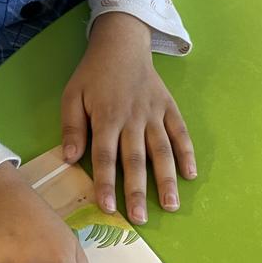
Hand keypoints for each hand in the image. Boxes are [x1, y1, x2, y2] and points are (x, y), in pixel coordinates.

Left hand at [61, 12, 195, 223]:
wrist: (122, 44)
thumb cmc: (93, 74)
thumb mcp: (72, 95)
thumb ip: (72, 126)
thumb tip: (71, 158)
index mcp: (107, 116)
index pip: (105, 156)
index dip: (106, 183)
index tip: (107, 208)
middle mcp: (133, 118)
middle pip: (136, 159)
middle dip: (138, 190)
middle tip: (140, 219)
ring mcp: (154, 113)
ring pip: (162, 150)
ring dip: (167, 179)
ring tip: (171, 206)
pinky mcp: (169, 107)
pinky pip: (180, 132)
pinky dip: (187, 153)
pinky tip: (191, 174)